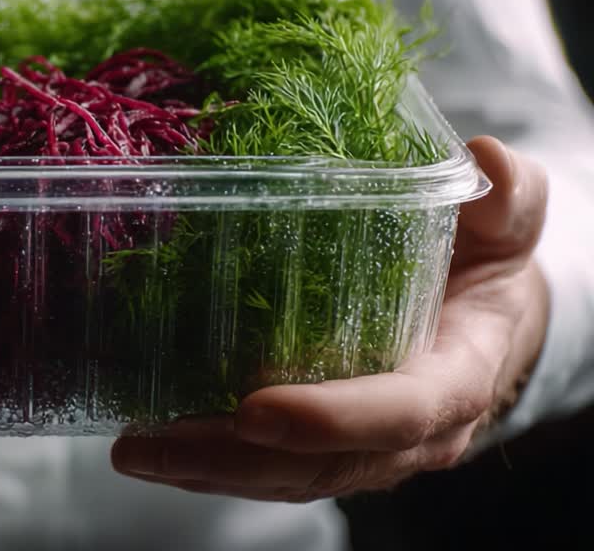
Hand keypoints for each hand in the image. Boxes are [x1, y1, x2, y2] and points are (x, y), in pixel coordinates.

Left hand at [110, 136, 549, 501]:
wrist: (483, 314)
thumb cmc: (485, 262)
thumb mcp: (503, 223)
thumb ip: (506, 198)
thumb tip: (485, 164)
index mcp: (458, 376)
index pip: (402, 412)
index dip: (331, 418)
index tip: (253, 409)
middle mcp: (412, 433)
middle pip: (323, 464)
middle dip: (234, 459)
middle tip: (152, 442)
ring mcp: (366, 450)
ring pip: (287, 478)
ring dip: (205, 471)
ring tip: (135, 451)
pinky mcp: (328, 449)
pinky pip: (270, 471)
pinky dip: (209, 465)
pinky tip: (152, 447)